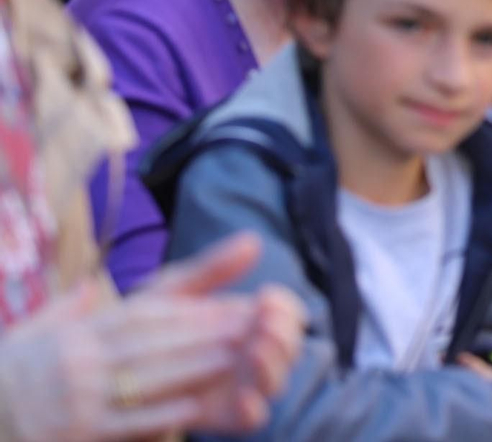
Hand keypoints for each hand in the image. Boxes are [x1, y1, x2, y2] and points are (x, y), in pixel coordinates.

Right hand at [0, 232, 301, 441]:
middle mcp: (78, 360)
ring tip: (232, 356)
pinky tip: (192, 407)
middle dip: (201, 331)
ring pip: (143, 378)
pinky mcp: (76, 433)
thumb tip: (91, 286)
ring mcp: (76, 398)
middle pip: (150, 342)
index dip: (186, 308)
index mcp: (77, 335)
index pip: (139, 315)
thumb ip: (68, 311)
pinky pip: (125, 423)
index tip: (227, 303)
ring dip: (191, 367)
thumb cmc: (8, 378)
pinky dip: (159, 416)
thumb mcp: (33, 336)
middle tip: (246, 323)